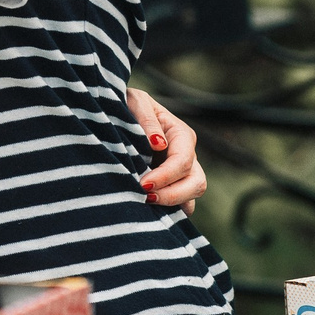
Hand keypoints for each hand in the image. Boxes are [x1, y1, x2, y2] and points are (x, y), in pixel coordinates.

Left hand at [126, 87, 206, 208]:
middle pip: (197, 184)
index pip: (183, 161)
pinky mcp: (170, 186)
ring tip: (144, 204)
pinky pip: (178, 206)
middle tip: (145, 197)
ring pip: (191, 198)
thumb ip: (147, 119)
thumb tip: (159, 144)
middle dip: (173, 195)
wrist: (118, 114)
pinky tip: (145, 211)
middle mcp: (187, 156)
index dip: (166, 176)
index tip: (143, 184)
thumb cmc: (128, 105)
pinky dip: (167, 212)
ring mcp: (181, 174)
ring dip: (171, 206)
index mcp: (181, 134)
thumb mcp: (136, 102)